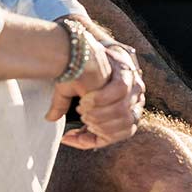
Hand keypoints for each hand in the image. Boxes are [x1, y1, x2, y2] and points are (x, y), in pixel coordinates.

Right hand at [49, 33, 142, 148]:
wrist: (78, 49)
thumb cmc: (75, 72)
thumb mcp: (72, 96)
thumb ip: (68, 110)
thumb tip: (56, 125)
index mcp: (125, 109)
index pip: (116, 136)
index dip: (91, 141)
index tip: (67, 137)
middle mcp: (135, 101)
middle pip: (122, 131)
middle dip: (96, 129)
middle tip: (80, 117)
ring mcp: (134, 89)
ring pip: (121, 115)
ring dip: (98, 116)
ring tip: (81, 107)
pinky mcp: (127, 76)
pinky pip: (118, 96)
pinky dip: (99, 100)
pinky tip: (85, 99)